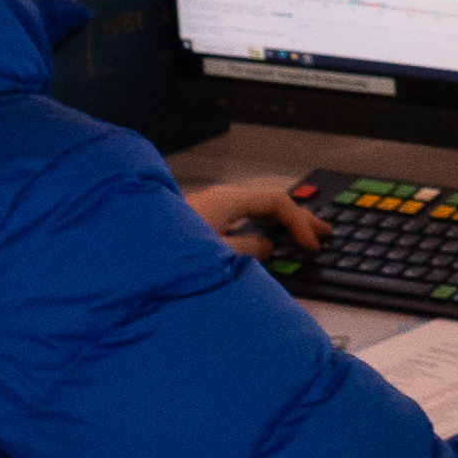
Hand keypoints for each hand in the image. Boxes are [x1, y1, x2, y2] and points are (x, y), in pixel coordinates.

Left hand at [188, 168, 327, 261]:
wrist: (134, 259)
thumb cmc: (174, 252)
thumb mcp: (220, 254)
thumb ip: (250, 249)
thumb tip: (268, 245)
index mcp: (227, 200)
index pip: (277, 202)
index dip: (299, 222)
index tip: (311, 245)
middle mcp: (220, 198)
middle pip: (268, 202)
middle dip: (298, 217)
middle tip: (323, 232)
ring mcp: (209, 207)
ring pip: (255, 209)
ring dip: (281, 221)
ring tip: (301, 234)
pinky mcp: (201, 219)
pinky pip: (241, 217)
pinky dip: (262, 225)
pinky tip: (267, 235)